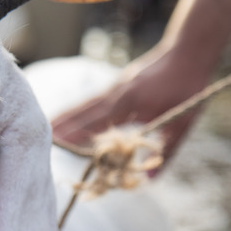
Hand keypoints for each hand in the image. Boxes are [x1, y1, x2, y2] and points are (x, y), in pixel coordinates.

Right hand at [51, 43, 207, 165]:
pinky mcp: (118, 85)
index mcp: (131, 100)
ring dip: (65, 117)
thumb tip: (148, 180)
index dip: (78, 134)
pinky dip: (76, 110)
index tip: (59, 144)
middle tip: (41, 140)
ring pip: (84, 105)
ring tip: (45, 129)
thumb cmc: (189, 85)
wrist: (188, 50)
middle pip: (84, 112)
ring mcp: (116, 87)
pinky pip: (91, 100)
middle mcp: (118, 92)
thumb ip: (167, 150)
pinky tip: (66, 117)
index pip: (98, 121)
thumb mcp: (184, 121)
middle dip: (63, 127)